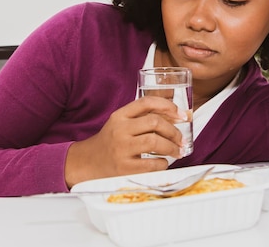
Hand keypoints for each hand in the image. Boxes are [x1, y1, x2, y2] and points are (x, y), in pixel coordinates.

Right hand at [63, 96, 184, 186]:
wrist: (87, 162)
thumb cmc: (111, 141)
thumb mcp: (122, 123)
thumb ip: (144, 118)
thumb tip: (178, 116)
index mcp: (120, 115)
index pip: (146, 102)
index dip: (168, 106)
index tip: (181, 114)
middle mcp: (120, 129)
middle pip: (154, 122)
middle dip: (174, 131)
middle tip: (181, 139)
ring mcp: (121, 148)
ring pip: (154, 141)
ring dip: (171, 147)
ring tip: (177, 151)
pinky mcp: (124, 167)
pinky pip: (151, 164)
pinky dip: (163, 163)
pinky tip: (163, 162)